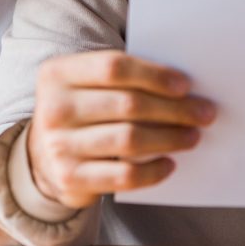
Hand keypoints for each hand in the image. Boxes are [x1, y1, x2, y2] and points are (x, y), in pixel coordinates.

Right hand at [27, 50, 215, 209]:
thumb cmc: (79, 111)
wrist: (40, 157)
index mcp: (58, 73)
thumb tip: (180, 86)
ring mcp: (59, 145)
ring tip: (192, 136)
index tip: (185, 85)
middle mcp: (54, 107)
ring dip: (170, 137)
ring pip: (130, 139)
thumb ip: (120, 79)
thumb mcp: (84, 84)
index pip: (113, 67)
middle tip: (204, 112)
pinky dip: (153, 171)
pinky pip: (124, 176)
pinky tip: (169, 163)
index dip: (154, 75)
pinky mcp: (70, 178)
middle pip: (127, 104)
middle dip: (174, 109)